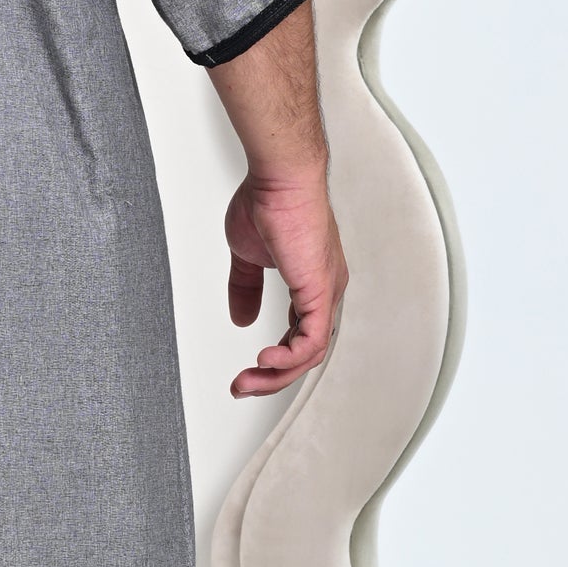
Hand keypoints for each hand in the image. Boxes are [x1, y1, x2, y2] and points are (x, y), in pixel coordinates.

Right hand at [226, 165, 347, 397]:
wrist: (280, 180)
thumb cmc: (268, 203)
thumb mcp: (247, 255)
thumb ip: (246, 287)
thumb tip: (241, 318)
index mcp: (312, 283)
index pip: (300, 335)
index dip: (276, 358)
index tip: (248, 369)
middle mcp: (325, 292)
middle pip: (306, 352)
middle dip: (272, 377)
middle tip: (242, 386)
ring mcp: (326, 294)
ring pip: (309, 354)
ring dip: (275, 374)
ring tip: (247, 381)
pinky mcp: (320, 292)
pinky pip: (311, 341)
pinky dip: (288, 358)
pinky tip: (265, 359)